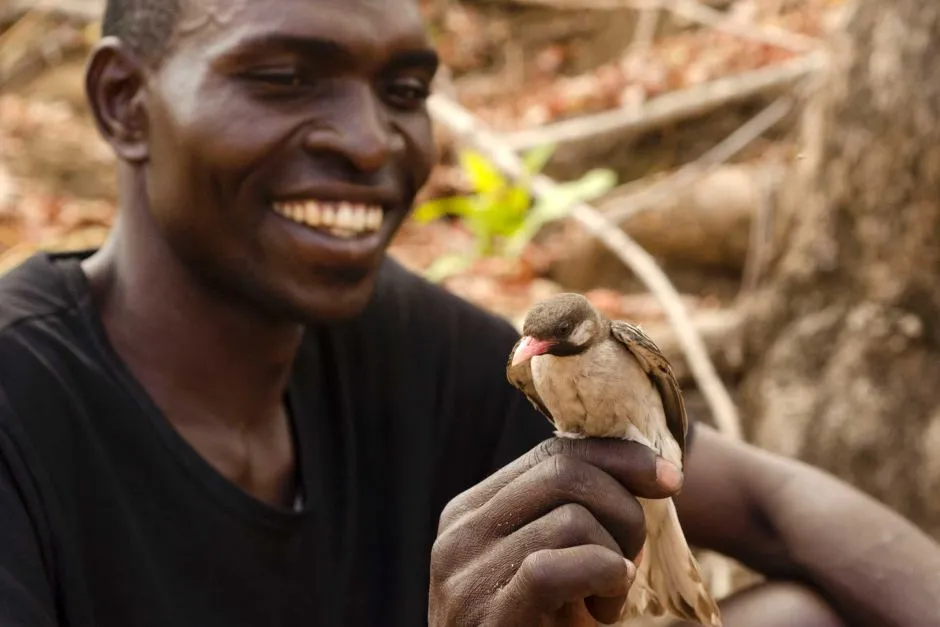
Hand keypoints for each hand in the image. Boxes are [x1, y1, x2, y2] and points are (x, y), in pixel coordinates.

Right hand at [429, 437, 683, 625]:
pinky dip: (598, 577)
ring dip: (613, 561)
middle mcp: (459, 533)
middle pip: (564, 474)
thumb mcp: (551, 564)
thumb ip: (569, 514)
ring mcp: (466, 575)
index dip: (618, 458)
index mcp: (472, 511)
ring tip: (604, 605)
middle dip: (623, 510)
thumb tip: (646, 468)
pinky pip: (552, 569)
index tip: (669, 479)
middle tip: (631, 561)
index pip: (552, 454)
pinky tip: (605, 608)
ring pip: (571, 519)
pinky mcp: (486, 615)